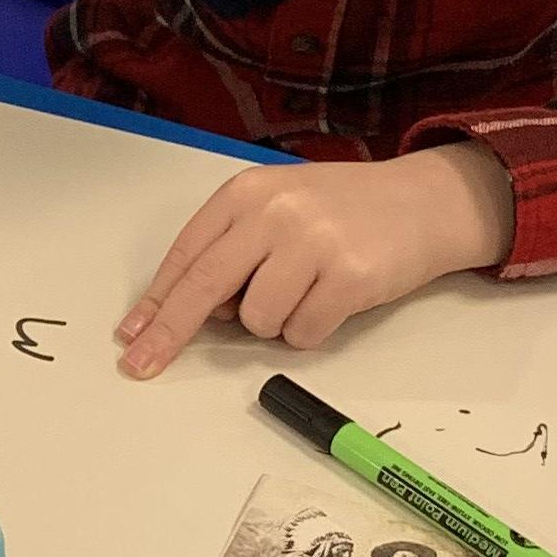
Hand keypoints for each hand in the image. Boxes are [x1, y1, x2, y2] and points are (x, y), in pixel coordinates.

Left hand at [115, 144, 516, 378]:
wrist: (425, 200)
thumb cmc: (344, 210)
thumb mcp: (279, 208)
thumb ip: (233, 248)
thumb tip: (188, 312)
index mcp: (247, 192)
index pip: (186, 254)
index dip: (156, 301)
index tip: (131, 334)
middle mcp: (274, 213)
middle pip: (203, 287)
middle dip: (169, 334)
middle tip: (142, 364)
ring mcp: (312, 244)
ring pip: (256, 321)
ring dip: (273, 324)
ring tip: (307, 290)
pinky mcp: (348, 278)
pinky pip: (301, 334)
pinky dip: (310, 330)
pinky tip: (333, 299)